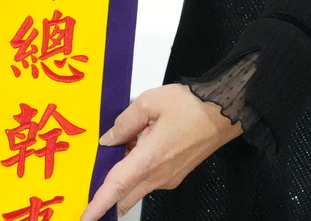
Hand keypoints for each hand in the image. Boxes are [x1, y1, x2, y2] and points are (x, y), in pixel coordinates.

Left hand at [81, 84, 242, 220]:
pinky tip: (141, 143)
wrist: (224, 112)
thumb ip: (124, 123)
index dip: (99, 204)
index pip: (117, 187)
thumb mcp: (150, 102)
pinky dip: (137, 168)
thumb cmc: (192, 105)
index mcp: (150, 158)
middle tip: (90, 190)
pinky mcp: (174, 176)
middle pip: (124, 197)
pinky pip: (148, 179)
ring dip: (123, 175)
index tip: (86, 218)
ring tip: (129, 140)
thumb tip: (108, 140)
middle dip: (106, 199)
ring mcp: (168, 179)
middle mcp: (159, 175)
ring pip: (135, 187)